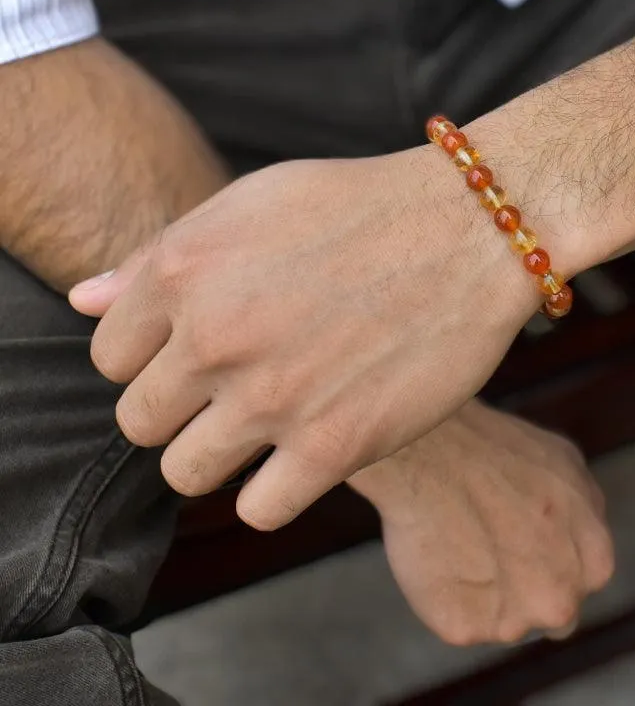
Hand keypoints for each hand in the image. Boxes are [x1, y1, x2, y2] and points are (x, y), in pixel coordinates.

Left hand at [69, 151, 538, 530]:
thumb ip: (162, 257)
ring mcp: (273, 396)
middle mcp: (216, 335)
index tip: (205, 350)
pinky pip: (258, 511)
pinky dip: (277, 489)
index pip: (110, 358)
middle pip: (140, 423)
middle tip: (241, 386)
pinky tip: (309, 448)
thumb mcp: (254, 202)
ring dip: (223, 453)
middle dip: (183, 408)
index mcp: (185, 269)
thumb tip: (84, 302)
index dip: (157, 357)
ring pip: (187, 473)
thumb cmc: (363, 207)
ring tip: (274, 419)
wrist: (471, 227)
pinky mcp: (333, 446)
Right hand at [350, 400, 614, 644]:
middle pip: (547, 611)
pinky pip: (460, 622)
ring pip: (503, 622)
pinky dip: (448, 597)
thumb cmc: (494, 449)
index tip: (523, 537)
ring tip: (461, 538)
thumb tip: (581, 531)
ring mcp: (512, 621)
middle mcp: (560, 601)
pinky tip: (440, 553)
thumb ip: (585, 511)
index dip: (551, 559)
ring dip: (487, 593)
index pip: (580, 584)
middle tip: (492, 541)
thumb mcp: (566, 465)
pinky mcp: (464, 629)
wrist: (430, 451)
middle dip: (527, 586)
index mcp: (594, 564)